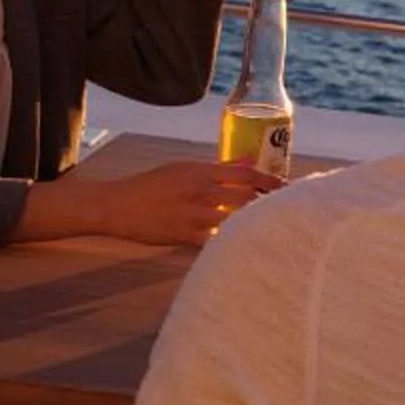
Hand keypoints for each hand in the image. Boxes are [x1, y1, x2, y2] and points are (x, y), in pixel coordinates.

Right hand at [90, 157, 285, 244]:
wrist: (116, 206)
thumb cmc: (151, 185)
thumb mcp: (183, 168)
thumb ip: (219, 167)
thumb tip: (250, 160)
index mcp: (201, 172)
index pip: (246, 175)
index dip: (270, 182)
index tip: (287, 188)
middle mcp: (201, 191)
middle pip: (247, 198)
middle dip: (268, 205)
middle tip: (285, 211)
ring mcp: (194, 215)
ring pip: (236, 221)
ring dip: (253, 225)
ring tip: (270, 229)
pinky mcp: (185, 236)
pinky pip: (217, 241)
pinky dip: (231, 242)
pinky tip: (242, 244)